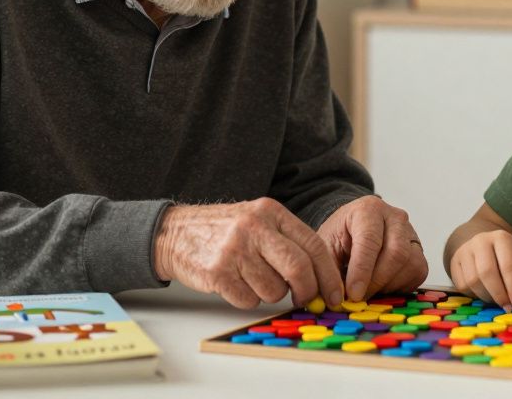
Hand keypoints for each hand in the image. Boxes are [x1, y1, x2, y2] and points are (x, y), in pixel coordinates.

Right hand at [153, 199, 343, 309]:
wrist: (175, 232)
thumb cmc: (225, 231)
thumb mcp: (258, 220)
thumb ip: (288, 241)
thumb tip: (322, 279)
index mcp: (270, 212)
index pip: (313, 245)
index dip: (329, 274)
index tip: (336, 294)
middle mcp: (254, 227)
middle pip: (298, 268)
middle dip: (307, 291)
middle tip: (305, 299)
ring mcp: (235, 249)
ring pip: (274, 290)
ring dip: (269, 294)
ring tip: (252, 278)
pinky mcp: (217, 272)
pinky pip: (248, 299)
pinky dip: (246, 298)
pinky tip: (234, 282)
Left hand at [318, 196, 427, 301]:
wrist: (353, 227)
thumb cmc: (340, 236)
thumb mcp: (326, 247)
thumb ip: (328, 270)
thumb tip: (336, 298)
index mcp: (368, 210)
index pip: (370, 240)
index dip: (362, 270)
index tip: (353, 293)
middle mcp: (394, 217)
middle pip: (396, 253)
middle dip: (377, 281)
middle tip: (360, 296)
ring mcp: (410, 232)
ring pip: (410, 264)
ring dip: (389, 284)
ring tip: (369, 288)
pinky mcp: (419, 249)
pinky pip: (418, 272)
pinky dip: (401, 285)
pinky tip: (383, 285)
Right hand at [449, 229, 511, 310]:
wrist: (484, 246)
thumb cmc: (505, 258)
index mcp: (501, 238)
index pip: (508, 265)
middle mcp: (481, 241)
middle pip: (487, 272)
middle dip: (499, 294)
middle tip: (507, 307)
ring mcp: (465, 250)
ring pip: (473, 281)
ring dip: (487, 296)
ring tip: (497, 300)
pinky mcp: (454, 261)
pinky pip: (462, 285)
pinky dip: (475, 295)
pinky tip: (484, 293)